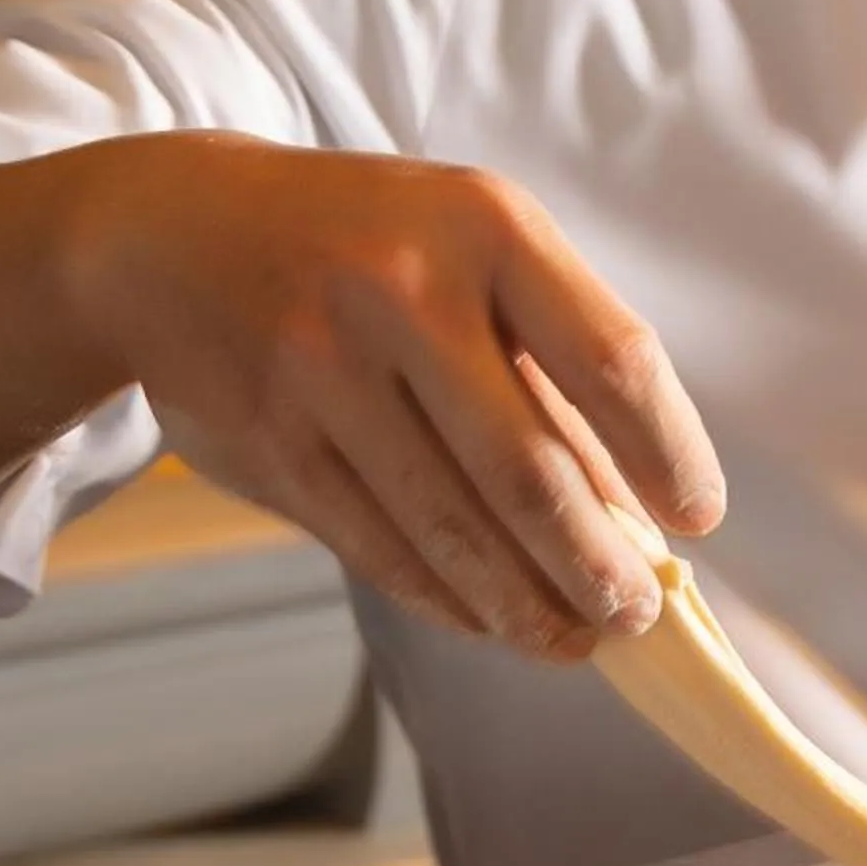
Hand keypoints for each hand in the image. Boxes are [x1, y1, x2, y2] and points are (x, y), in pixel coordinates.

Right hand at [52, 132, 723, 659]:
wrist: (166, 233)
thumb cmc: (366, 245)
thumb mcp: (469, 248)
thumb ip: (554, 357)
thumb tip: (642, 503)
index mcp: (485, 227)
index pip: (615, 359)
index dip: (670, 454)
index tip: (700, 516)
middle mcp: (402, 293)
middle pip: (531, 472)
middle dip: (598, 564)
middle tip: (638, 614)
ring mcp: (325, 371)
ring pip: (454, 529)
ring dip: (530, 605)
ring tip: (579, 638)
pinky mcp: (272, 443)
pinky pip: (382, 548)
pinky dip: (449, 599)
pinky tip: (493, 619)